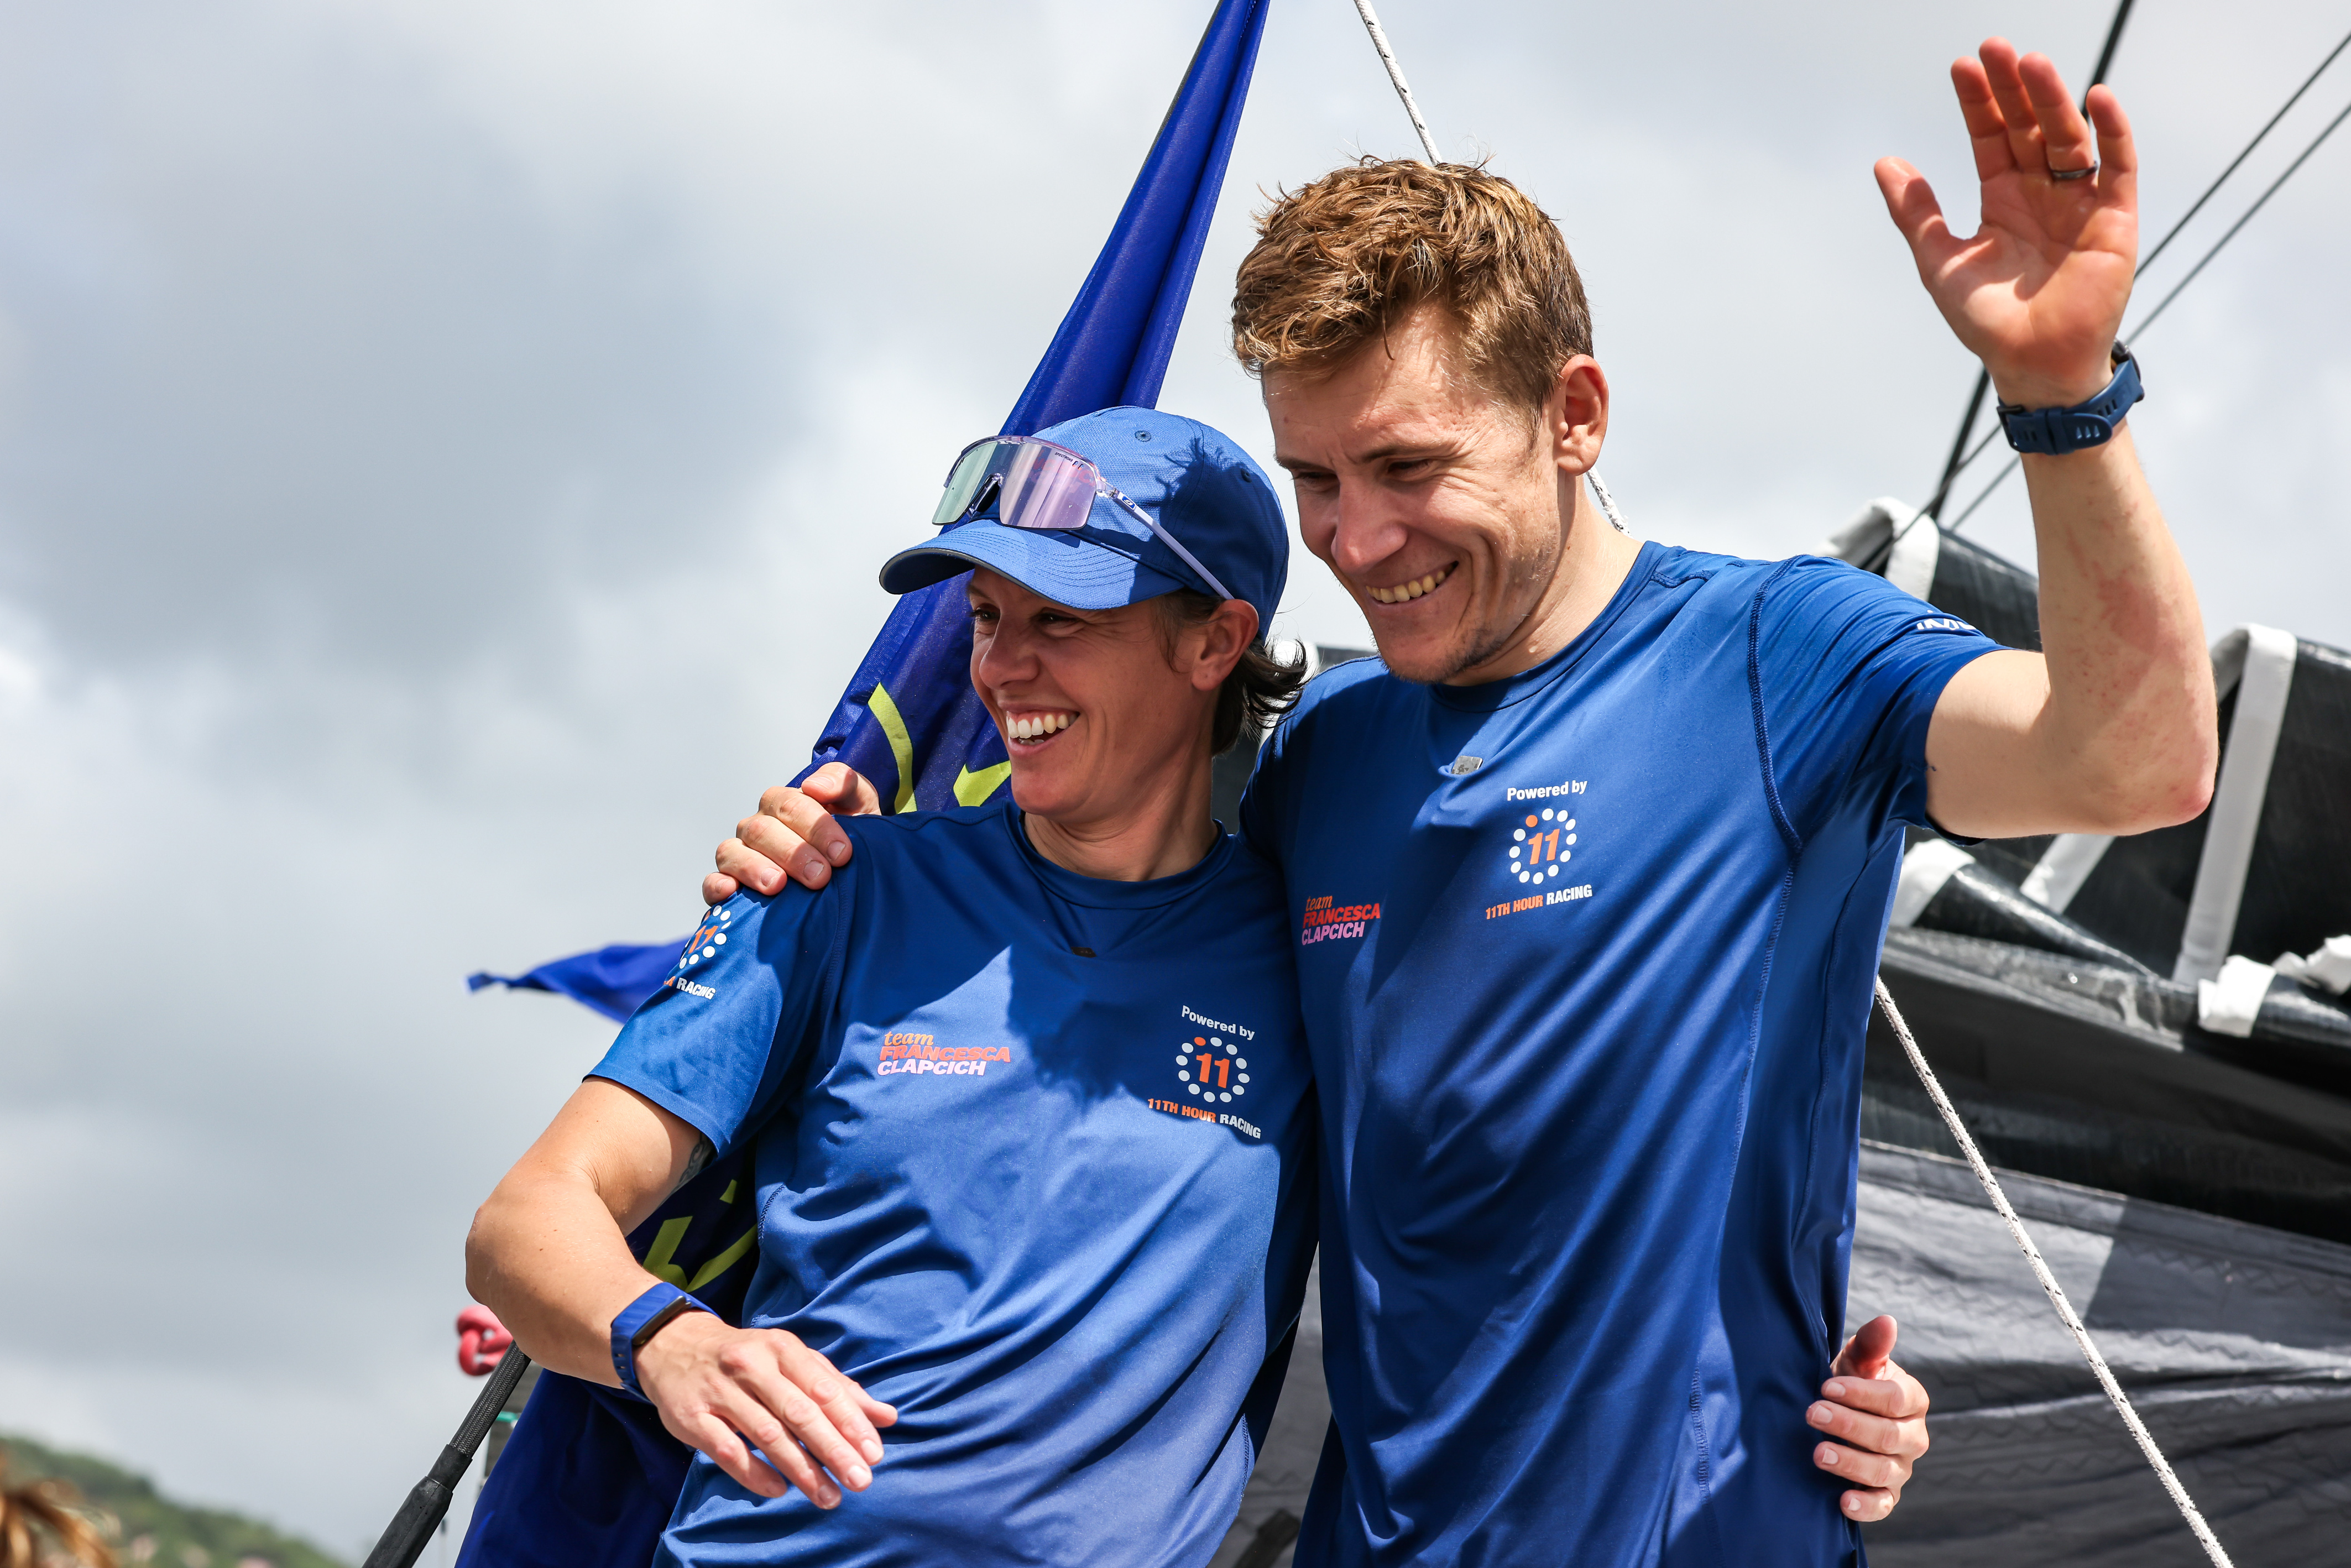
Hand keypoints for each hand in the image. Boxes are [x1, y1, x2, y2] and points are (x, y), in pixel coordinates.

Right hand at [636, 1310, 897, 1506]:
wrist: (674, 1346)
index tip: (874, 1454)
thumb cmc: (748, 1358)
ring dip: (801, 1469)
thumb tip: (887, 1417)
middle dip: (833, 1449)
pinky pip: (728, 1451)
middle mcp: (751, 1365)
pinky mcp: (692, 1417)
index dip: (850, 1422)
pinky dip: (755, 1474)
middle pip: (799, 1412)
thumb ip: (838, 1388)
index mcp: (782, 1348)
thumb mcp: (792, 1361)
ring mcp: (719, 1391)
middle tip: (859, 1481)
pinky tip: (779, 1490)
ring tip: (828, 1496)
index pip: (823, 1388)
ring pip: (766, 1434)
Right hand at [701, 763, 878, 903]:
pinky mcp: (729, 884)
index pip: (790, 805)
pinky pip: (712, 882)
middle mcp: (757, 827)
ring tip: (777, 885)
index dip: (816, 827)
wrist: (848, 873)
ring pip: (732, 853)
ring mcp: (740, 855)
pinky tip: (731, 892)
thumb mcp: (859, 805)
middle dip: (793, 853)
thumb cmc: (850, 837)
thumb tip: (815, 786)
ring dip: (754, 868)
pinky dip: (718, 886)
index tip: (842, 853)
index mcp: (784, 804)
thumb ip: (844, 783)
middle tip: (821, 876)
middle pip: (762, 831)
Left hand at [1808, 1314, 1928, 1521]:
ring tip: (1817, 1453)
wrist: (1835, 1412)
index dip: (1861, 1394)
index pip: (1894, 1399)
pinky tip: (1842, 1502)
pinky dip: (1865, 1507)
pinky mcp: (1887, 1494)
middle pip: (1887, 1436)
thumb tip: (1887, 1321)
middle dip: (1848, 1425)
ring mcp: (1901, 1468)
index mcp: (1912, 1399)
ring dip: (1850, 1463)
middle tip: (1811, 1413)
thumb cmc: (1847, 1381)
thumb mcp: (1856, 1360)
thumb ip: (1870, 1344)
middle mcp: (1913, 1436)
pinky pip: (1883, 1506)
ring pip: (1883, 1471)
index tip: (1826, 1386)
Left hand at [1875, 38, 2136, 407]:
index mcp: (2001, 198)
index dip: (1978, 103)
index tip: (1963, 66)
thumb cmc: (1987, 321)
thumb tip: (1885, 163)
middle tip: (1996, 48)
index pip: (1990, 137)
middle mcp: (2041, 192)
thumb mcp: (1941, 262)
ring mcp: (2079, 201)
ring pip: (2068, 137)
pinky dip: (2113, 131)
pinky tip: (2097, 98)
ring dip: (2053, 99)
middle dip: (2012, 89)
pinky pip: (2117, 165)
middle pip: (2028, 127)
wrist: (2033, 365)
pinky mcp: (2115, 217)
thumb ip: (1916, 214)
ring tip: (2033, 64)